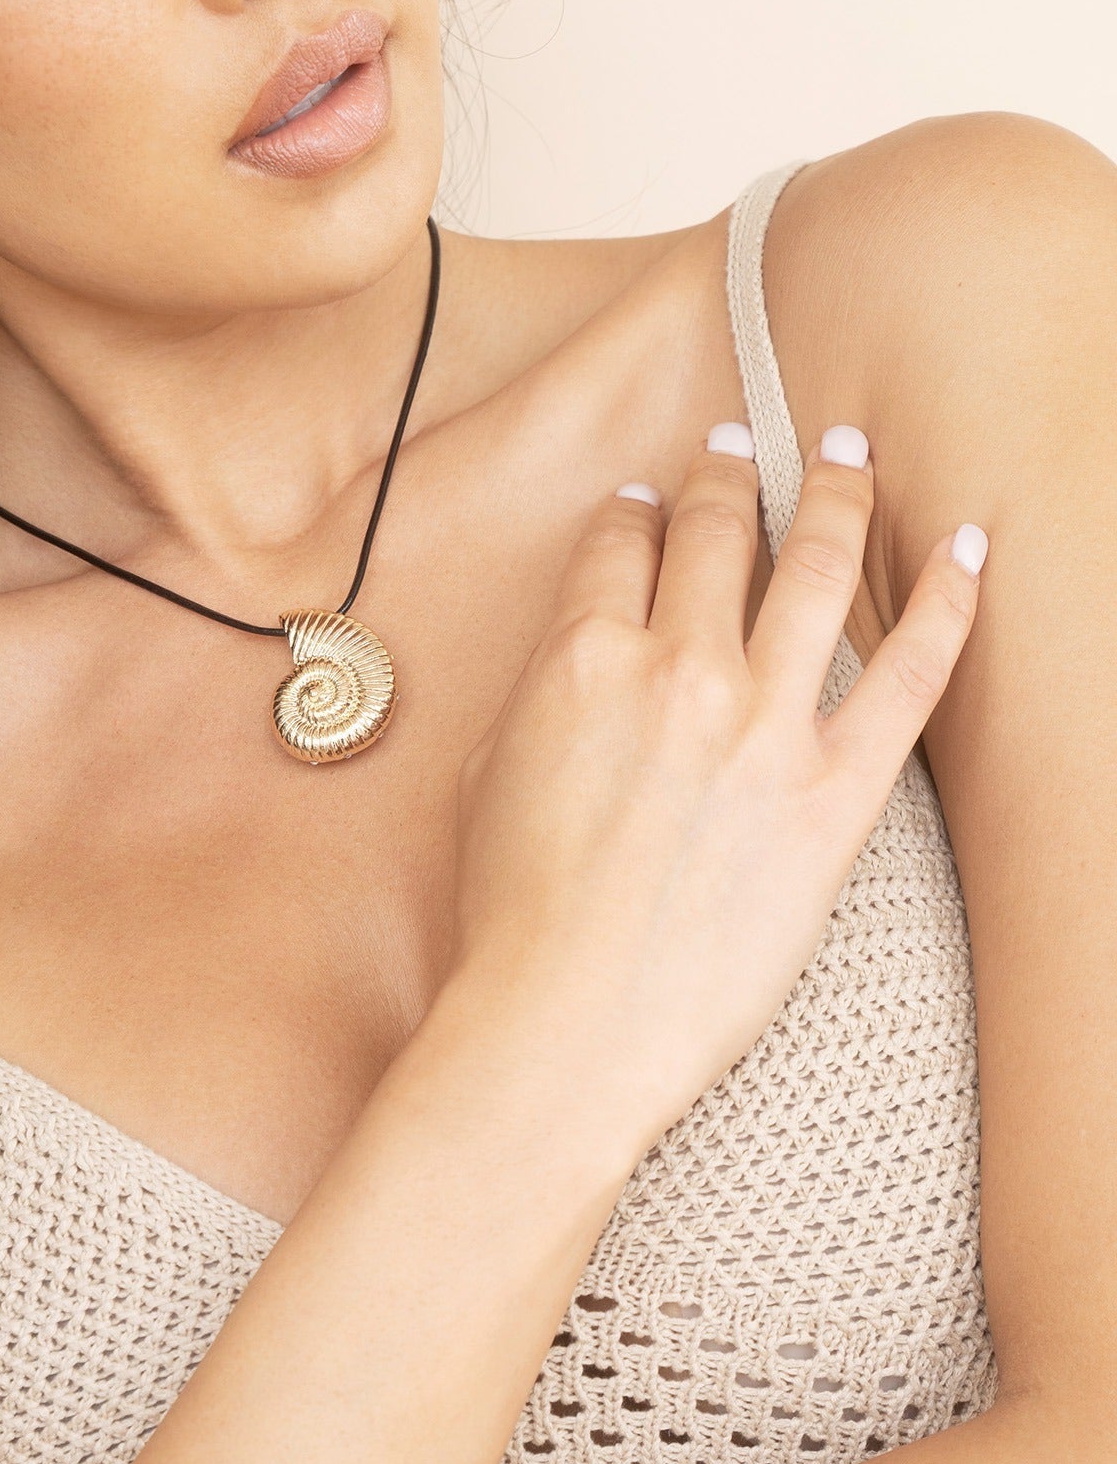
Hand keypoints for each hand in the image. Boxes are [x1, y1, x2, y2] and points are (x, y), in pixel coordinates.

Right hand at [447, 426, 986, 1161]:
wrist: (566, 1020)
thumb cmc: (514, 915)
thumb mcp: (494, 771)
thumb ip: (547, 693)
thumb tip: (583, 659)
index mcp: (582, 657)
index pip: (620, 546)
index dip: (636, 511)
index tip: (650, 500)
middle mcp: (678, 668)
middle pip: (717, 534)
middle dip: (731, 473)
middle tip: (744, 443)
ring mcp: (763, 725)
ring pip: (817, 570)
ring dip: (837, 493)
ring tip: (850, 451)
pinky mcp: (835, 791)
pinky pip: (912, 674)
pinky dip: (949, 601)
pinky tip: (969, 546)